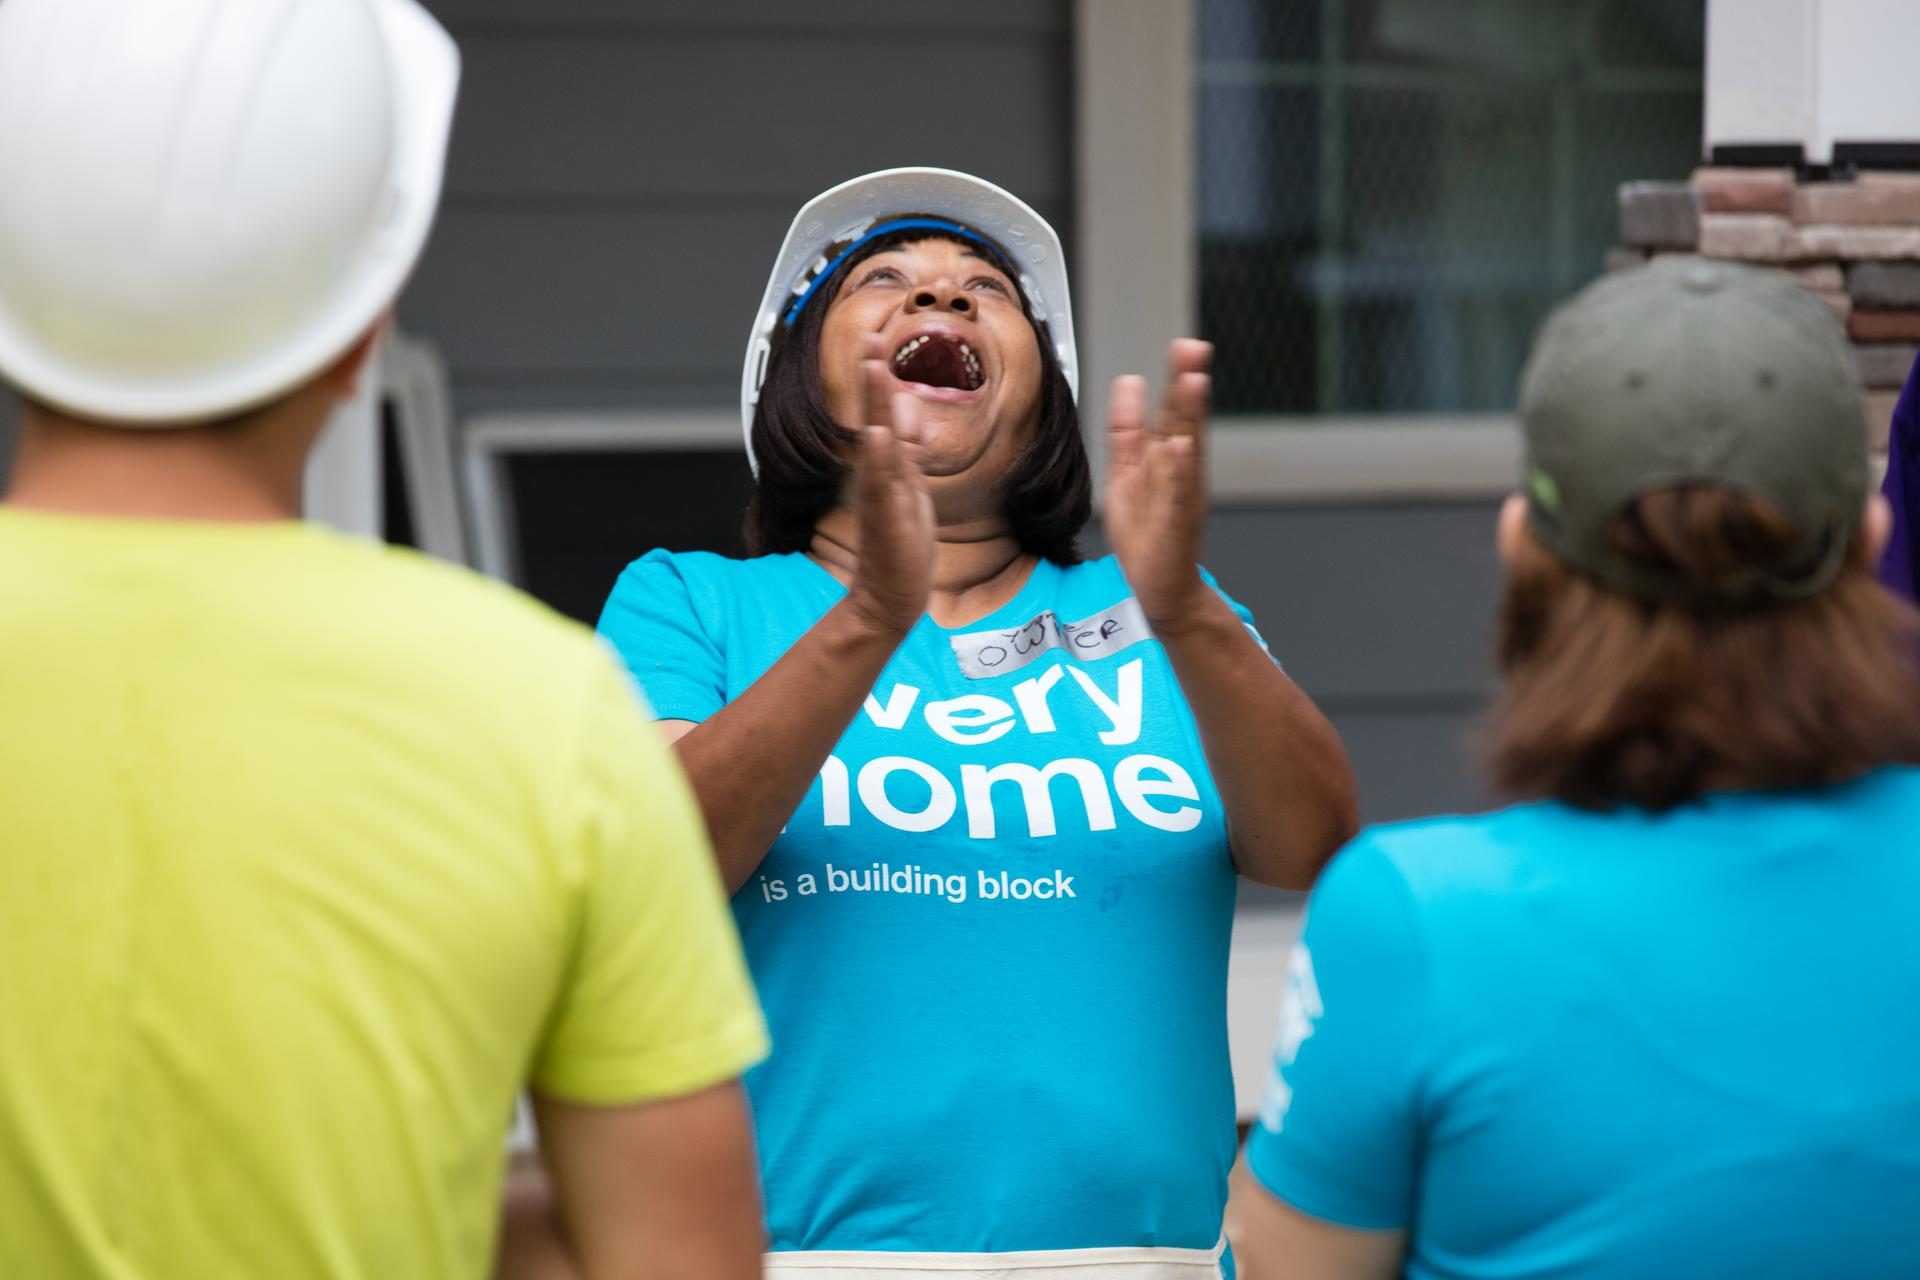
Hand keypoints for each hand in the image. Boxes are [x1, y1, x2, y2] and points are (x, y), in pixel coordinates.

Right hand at [845, 336, 934, 637]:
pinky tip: (879, 435)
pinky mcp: (887, 519)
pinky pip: (883, 485)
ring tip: (875, 369)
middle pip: (874, 417)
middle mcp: (879, 475)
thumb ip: (908, 449)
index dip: (877, 379)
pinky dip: (881, 459)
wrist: (887, 596)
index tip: (875, 341)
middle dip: (873, 378)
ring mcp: (882, 495)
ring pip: (880, 442)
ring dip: (876, 404)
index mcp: (885, 467)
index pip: (880, 413)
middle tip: (870, 339)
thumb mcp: (909, 487)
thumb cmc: (899, 545)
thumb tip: (906, 407)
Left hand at [1104, 339, 1212, 630]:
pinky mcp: (1175, 525)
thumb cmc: (1147, 536)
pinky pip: (1177, 494)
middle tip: (1195, 350)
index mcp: (1168, 460)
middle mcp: (1182, 474)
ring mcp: (1182, 498)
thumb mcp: (1127, 473)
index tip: (1186, 346)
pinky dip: (1178, 471)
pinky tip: (1179, 447)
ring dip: (1190, 417)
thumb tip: (1128, 382)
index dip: (1180, 379)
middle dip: (1190, 386)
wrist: (1162, 589)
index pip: (1175, 412)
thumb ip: (1127, 431)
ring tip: (1192, 383)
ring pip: (1186, 452)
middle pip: (1186, 423)